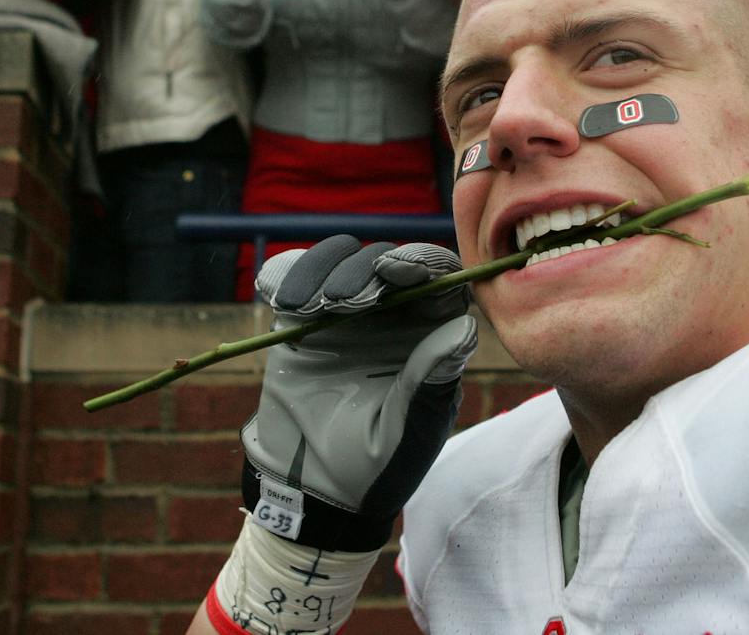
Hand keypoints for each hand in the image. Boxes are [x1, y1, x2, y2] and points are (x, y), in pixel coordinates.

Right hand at [241, 236, 477, 550]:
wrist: (315, 490)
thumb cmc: (379, 466)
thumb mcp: (410, 430)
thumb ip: (431, 380)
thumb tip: (463, 329)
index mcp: (430, 334)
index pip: (439, 277)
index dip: (421, 262)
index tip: (394, 269)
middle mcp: (392, 314)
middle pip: (385, 260)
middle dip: (364, 270)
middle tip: (344, 303)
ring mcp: (345, 312)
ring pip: (340, 258)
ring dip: (324, 271)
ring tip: (310, 308)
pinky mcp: (300, 319)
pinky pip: (294, 277)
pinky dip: (287, 277)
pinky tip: (285, 303)